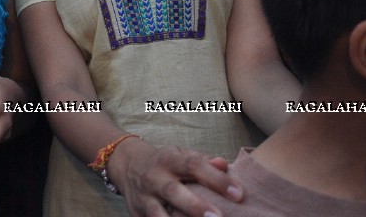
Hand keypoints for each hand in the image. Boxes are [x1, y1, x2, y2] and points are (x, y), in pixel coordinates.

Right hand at [106, 138, 241, 216]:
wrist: (126, 163)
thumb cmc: (165, 162)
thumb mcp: (181, 154)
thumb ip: (204, 161)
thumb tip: (225, 165)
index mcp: (169, 160)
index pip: (194, 165)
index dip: (216, 179)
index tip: (239, 194)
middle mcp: (154, 177)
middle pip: (173, 191)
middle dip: (195, 206)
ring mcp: (143, 197)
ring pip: (156, 212)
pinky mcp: (136, 213)